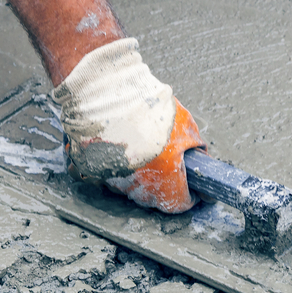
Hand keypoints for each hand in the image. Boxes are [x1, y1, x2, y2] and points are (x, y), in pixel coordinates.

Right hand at [54, 39, 205, 213]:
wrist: (103, 90)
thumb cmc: (144, 105)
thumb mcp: (184, 124)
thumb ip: (194, 148)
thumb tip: (200, 160)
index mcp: (164, 179)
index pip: (181, 202)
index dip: (190, 193)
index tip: (193, 185)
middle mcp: (137, 186)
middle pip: (155, 196)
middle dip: (165, 182)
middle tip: (167, 160)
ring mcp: (112, 180)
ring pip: (131, 186)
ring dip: (139, 173)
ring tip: (141, 147)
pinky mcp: (90, 171)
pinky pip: (106, 175)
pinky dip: (112, 166)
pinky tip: (118, 148)